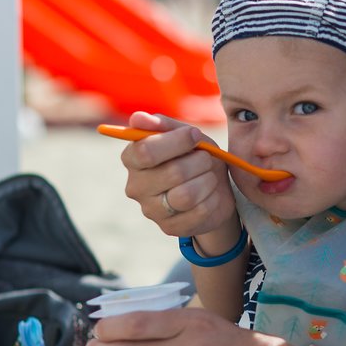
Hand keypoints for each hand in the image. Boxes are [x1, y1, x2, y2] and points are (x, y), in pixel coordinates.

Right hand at [121, 112, 237, 238]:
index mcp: (132, 158)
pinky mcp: (169, 228)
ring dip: (207, 180)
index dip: (177, 141)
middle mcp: (135, 186)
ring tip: (209, 175)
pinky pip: (198, 212)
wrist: (213, 189)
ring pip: (186, 195)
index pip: (146, 151)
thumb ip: (163, 125)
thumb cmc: (194, 156)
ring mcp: (151, 210)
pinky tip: (210, 194)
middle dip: (199, 161)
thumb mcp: (184, 135)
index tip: (195, 135)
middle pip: (172, 173)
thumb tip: (137, 117)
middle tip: (206, 158)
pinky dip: (212, 199)